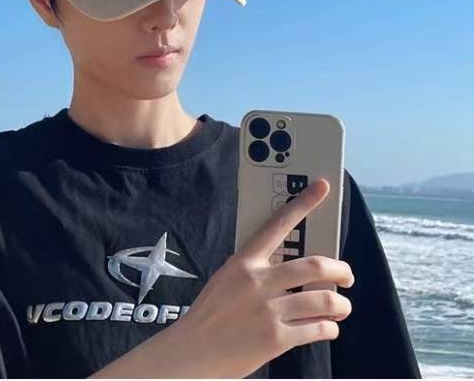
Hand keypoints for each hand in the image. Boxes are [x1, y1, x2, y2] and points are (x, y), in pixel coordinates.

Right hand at [175, 178, 354, 378]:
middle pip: (315, 266)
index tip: (322, 187)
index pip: (279, 224)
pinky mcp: (276, 338)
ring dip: (341, 304)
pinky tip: (327, 327)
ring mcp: (269, 310)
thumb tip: (294, 271)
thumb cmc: (211, 314)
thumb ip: (256, 270)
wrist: (192, 351)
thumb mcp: (227, 279)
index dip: (303, 203)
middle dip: (341, 270)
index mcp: (244, 261)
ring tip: (341, 306)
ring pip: (324, 299)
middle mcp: (258, 281)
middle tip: (347, 276)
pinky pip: (318, 328)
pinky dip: (330, 328)